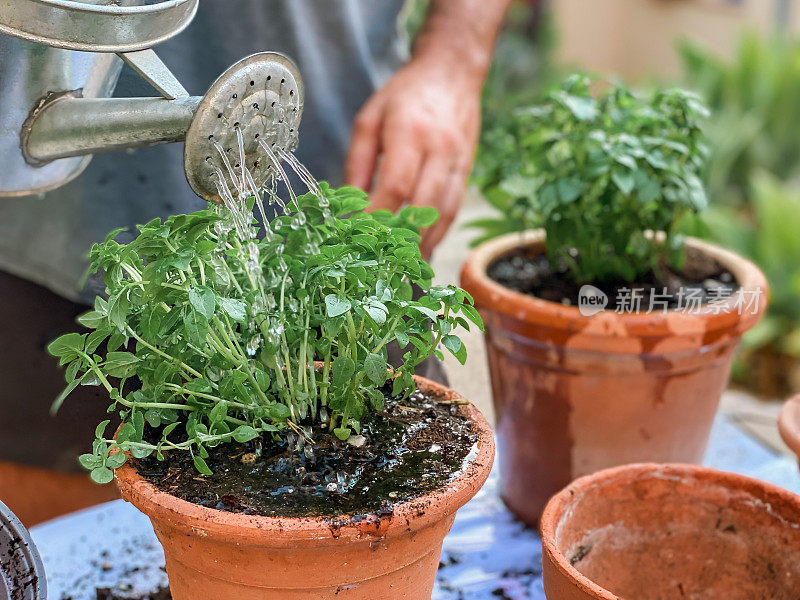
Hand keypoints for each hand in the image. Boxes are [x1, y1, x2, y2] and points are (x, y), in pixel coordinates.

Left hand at [345, 57, 481, 257]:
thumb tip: (349, 206)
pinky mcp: (467, 171)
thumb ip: (358, 163)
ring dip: (424, 244)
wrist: (453, 73)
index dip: (377, 217)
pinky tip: (423, 249)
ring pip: (444, 213)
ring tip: (403, 268)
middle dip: (402, 240)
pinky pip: (454, 209)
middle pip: (424, 207)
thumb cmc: (405, 95)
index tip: (358, 237)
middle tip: (381, 264)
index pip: (396, 186)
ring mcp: (459, 162)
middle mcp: (440, 149)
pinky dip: (439, 233)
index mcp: (410, 133)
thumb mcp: (369, 120)